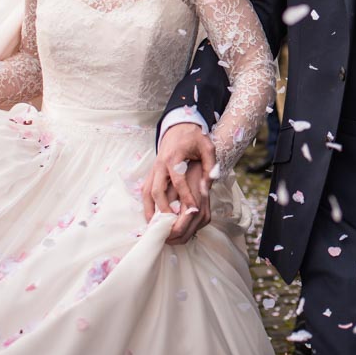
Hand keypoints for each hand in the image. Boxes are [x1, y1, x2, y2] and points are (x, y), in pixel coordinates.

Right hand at [141, 123, 216, 238]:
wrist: (179, 126)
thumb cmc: (195, 138)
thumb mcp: (207, 148)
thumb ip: (210, 167)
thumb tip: (207, 188)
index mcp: (174, 157)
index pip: (179, 181)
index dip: (186, 196)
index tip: (194, 210)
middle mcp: (160, 164)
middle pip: (157, 190)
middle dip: (164, 209)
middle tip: (172, 224)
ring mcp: (153, 169)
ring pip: (147, 193)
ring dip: (150, 211)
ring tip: (156, 228)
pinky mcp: (151, 173)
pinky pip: (146, 192)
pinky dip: (148, 206)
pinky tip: (153, 218)